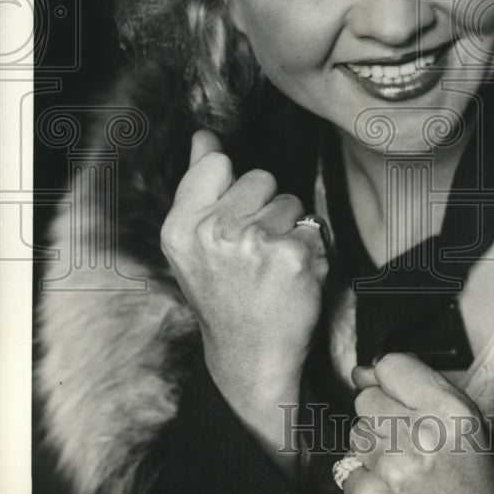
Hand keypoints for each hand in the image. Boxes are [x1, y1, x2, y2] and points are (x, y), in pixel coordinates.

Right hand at [160, 130, 327, 439]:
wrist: (250, 357)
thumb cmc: (224, 295)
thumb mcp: (193, 243)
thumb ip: (199, 185)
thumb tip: (203, 136)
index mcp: (181, 227)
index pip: (217, 163)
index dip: (233, 187)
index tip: (234, 217)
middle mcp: (214, 232)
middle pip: (259, 177)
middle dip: (263, 206)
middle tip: (253, 250)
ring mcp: (254, 243)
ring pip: (290, 199)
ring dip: (289, 226)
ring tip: (272, 263)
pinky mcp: (293, 255)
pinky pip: (312, 225)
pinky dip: (311, 248)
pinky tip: (293, 275)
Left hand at [342, 353, 493, 493]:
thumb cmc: (470, 470)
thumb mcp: (460, 413)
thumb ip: (413, 382)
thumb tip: (362, 371)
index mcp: (447, 409)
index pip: (391, 365)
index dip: (388, 378)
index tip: (391, 391)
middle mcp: (419, 436)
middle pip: (366, 399)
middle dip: (382, 416)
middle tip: (408, 441)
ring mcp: (391, 470)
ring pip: (356, 434)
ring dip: (374, 448)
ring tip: (404, 467)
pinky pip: (347, 470)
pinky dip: (366, 480)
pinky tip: (393, 490)